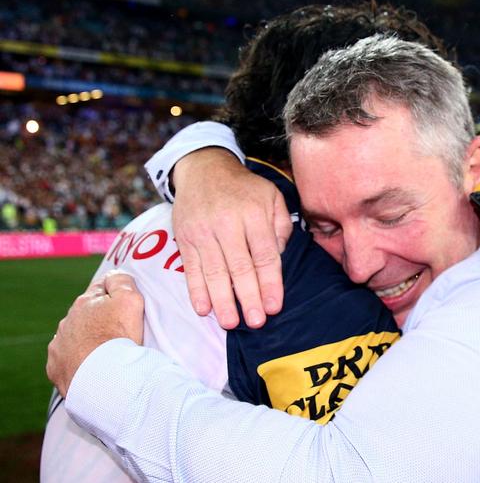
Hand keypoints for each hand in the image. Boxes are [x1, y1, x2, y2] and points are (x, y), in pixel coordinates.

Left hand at [46, 271, 143, 397]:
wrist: (104, 378)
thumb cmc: (120, 338)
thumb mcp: (130, 300)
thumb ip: (122, 281)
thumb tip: (113, 274)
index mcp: (85, 302)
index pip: (101, 287)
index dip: (116, 294)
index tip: (126, 306)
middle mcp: (67, 320)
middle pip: (87, 313)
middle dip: (100, 319)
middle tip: (120, 332)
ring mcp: (59, 345)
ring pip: (75, 336)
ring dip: (88, 340)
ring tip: (108, 353)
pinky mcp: (56, 367)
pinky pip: (67, 360)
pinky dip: (79, 361)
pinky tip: (93, 367)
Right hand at [172, 147, 292, 328]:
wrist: (203, 169)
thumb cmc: (244, 189)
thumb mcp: (272, 197)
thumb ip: (282, 226)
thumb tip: (279, 256)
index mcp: (254, 214)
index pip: (265, 255)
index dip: (270, 283)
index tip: (274, 306)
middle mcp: (228, 223)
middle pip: (240, 267)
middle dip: (249, 297)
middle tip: (256, 322)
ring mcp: (203, 231)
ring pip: (214, 271)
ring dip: (222, 300)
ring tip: (230, 323)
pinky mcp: (184, 238)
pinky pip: (191, 268)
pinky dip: (196, 290)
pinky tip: (204, 308)